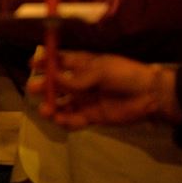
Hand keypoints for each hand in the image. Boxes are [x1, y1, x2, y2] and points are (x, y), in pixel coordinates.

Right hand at [27, 51, 181, 129]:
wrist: (149, 95)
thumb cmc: (123, 74)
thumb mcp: (99, 70)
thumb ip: (76, 78)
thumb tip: (54, 79)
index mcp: (82, 64)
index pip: (60, 61)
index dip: (46, 62)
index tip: (32, 64)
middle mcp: (80, 81)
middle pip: (56, 84)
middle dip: (44, 86)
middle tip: (33, 89)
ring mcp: (85, 99)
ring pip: (62, 103)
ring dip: (52, 106)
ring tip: (46, 111)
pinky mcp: (91, 116)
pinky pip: (73, 119)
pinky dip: (65, 120)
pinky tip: (60, 120)